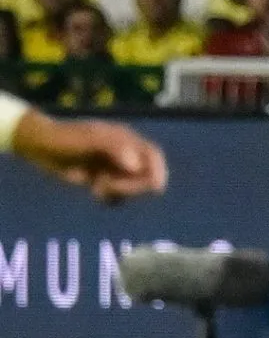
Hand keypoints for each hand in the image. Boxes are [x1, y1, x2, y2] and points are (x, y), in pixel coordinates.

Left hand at [15, 115, 166, 202]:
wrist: (41, 147)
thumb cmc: (66, 138)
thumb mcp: (90, 140)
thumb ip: (115, 148)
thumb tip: (137, 166)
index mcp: (126, 140)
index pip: (152, 155)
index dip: (158, 170)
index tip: (156, 188)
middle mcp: (125, 154)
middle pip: (144, 174)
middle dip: (131, 185)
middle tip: (109, 188)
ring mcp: (115, 168)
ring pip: (132, 187)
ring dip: (119, 192)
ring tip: (97, 189)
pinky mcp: (104, 181)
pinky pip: (118, 196)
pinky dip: (111, 199)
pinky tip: (96, 193)